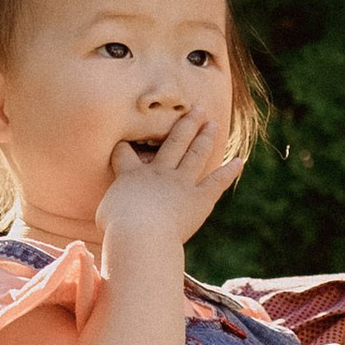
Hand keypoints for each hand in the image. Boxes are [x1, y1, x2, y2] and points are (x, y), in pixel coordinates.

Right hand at [96, 106, 236, 251]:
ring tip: (212, 123)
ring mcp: (181, 184)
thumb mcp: (104, 215)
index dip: (124, 148)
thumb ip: (112, 206)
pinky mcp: (199, 200)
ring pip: (196, 154)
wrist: (140, 236)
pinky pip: (217, 182)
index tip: (126, 144)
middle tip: (198, 108)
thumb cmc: (117, 229)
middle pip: (174, 141)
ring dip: (205, 137)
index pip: (125, 153)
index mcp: (131, 175)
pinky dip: (229, 171)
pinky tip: (240, 160)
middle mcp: (159, 173)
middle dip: (186, 123)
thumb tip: (105, 213)